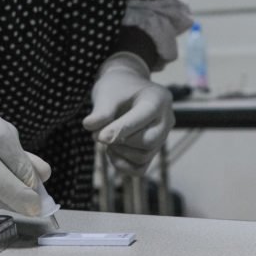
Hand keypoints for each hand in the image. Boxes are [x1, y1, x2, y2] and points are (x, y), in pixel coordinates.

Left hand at [83, 52, 174, 175]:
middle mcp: (165, 120)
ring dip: (119, 152)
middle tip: (100, 135)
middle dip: (121, 141)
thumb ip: (101, 110)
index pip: (144, 118)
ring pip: (143, 157)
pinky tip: (111, 151)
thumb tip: (89, 126)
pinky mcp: (152, 151)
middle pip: (149, 142)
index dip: (120, 129)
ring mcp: (162, 137)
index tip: (99, 135)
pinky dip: (122, 165)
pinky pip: (140, 168)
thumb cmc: (118, 88)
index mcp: (158, 99)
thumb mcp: (107, 93)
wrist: (126, 87)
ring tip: (104, 138)